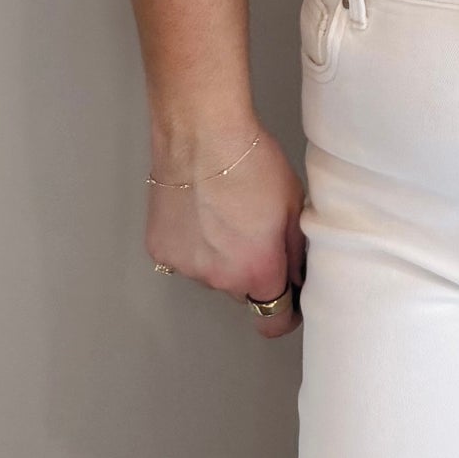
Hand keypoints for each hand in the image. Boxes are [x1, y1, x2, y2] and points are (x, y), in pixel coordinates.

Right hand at [146, 122, 307, 338]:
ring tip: (223, 214)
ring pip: (212, 274)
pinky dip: (192, 243)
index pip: (274, 321)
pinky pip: (185, 258)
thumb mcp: (294, 207)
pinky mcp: (161, 251)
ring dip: (220, 256)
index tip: (289, 297)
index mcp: (258, 271)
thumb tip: (298, 276)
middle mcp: (219, 279)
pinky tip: (198, 212)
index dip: (286, 311)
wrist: (202, 136)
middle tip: (255, 232)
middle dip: (252, 271)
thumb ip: (297, 252)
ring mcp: (186, 267)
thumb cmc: (251, 163)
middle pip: (243, 291)